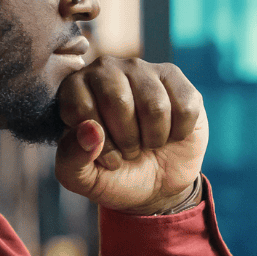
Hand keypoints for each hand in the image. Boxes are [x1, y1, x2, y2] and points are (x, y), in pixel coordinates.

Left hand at [54, 57, 207, 214]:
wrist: (155, 185)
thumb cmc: (113, 176)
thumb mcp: (82, 178)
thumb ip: (72, 158)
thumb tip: (90, 130)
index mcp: (74, 88)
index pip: (80, 108)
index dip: (95, 143)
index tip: (102, 156)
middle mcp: (105, 70)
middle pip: (118, 101)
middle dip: (127, 140)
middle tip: (128, 150)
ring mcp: (142, 70)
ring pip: (155, 106)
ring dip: (154, 138)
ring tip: (148, 142)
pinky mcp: (175, 78)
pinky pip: (185, 107)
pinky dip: (178, 133)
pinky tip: (170, 133)